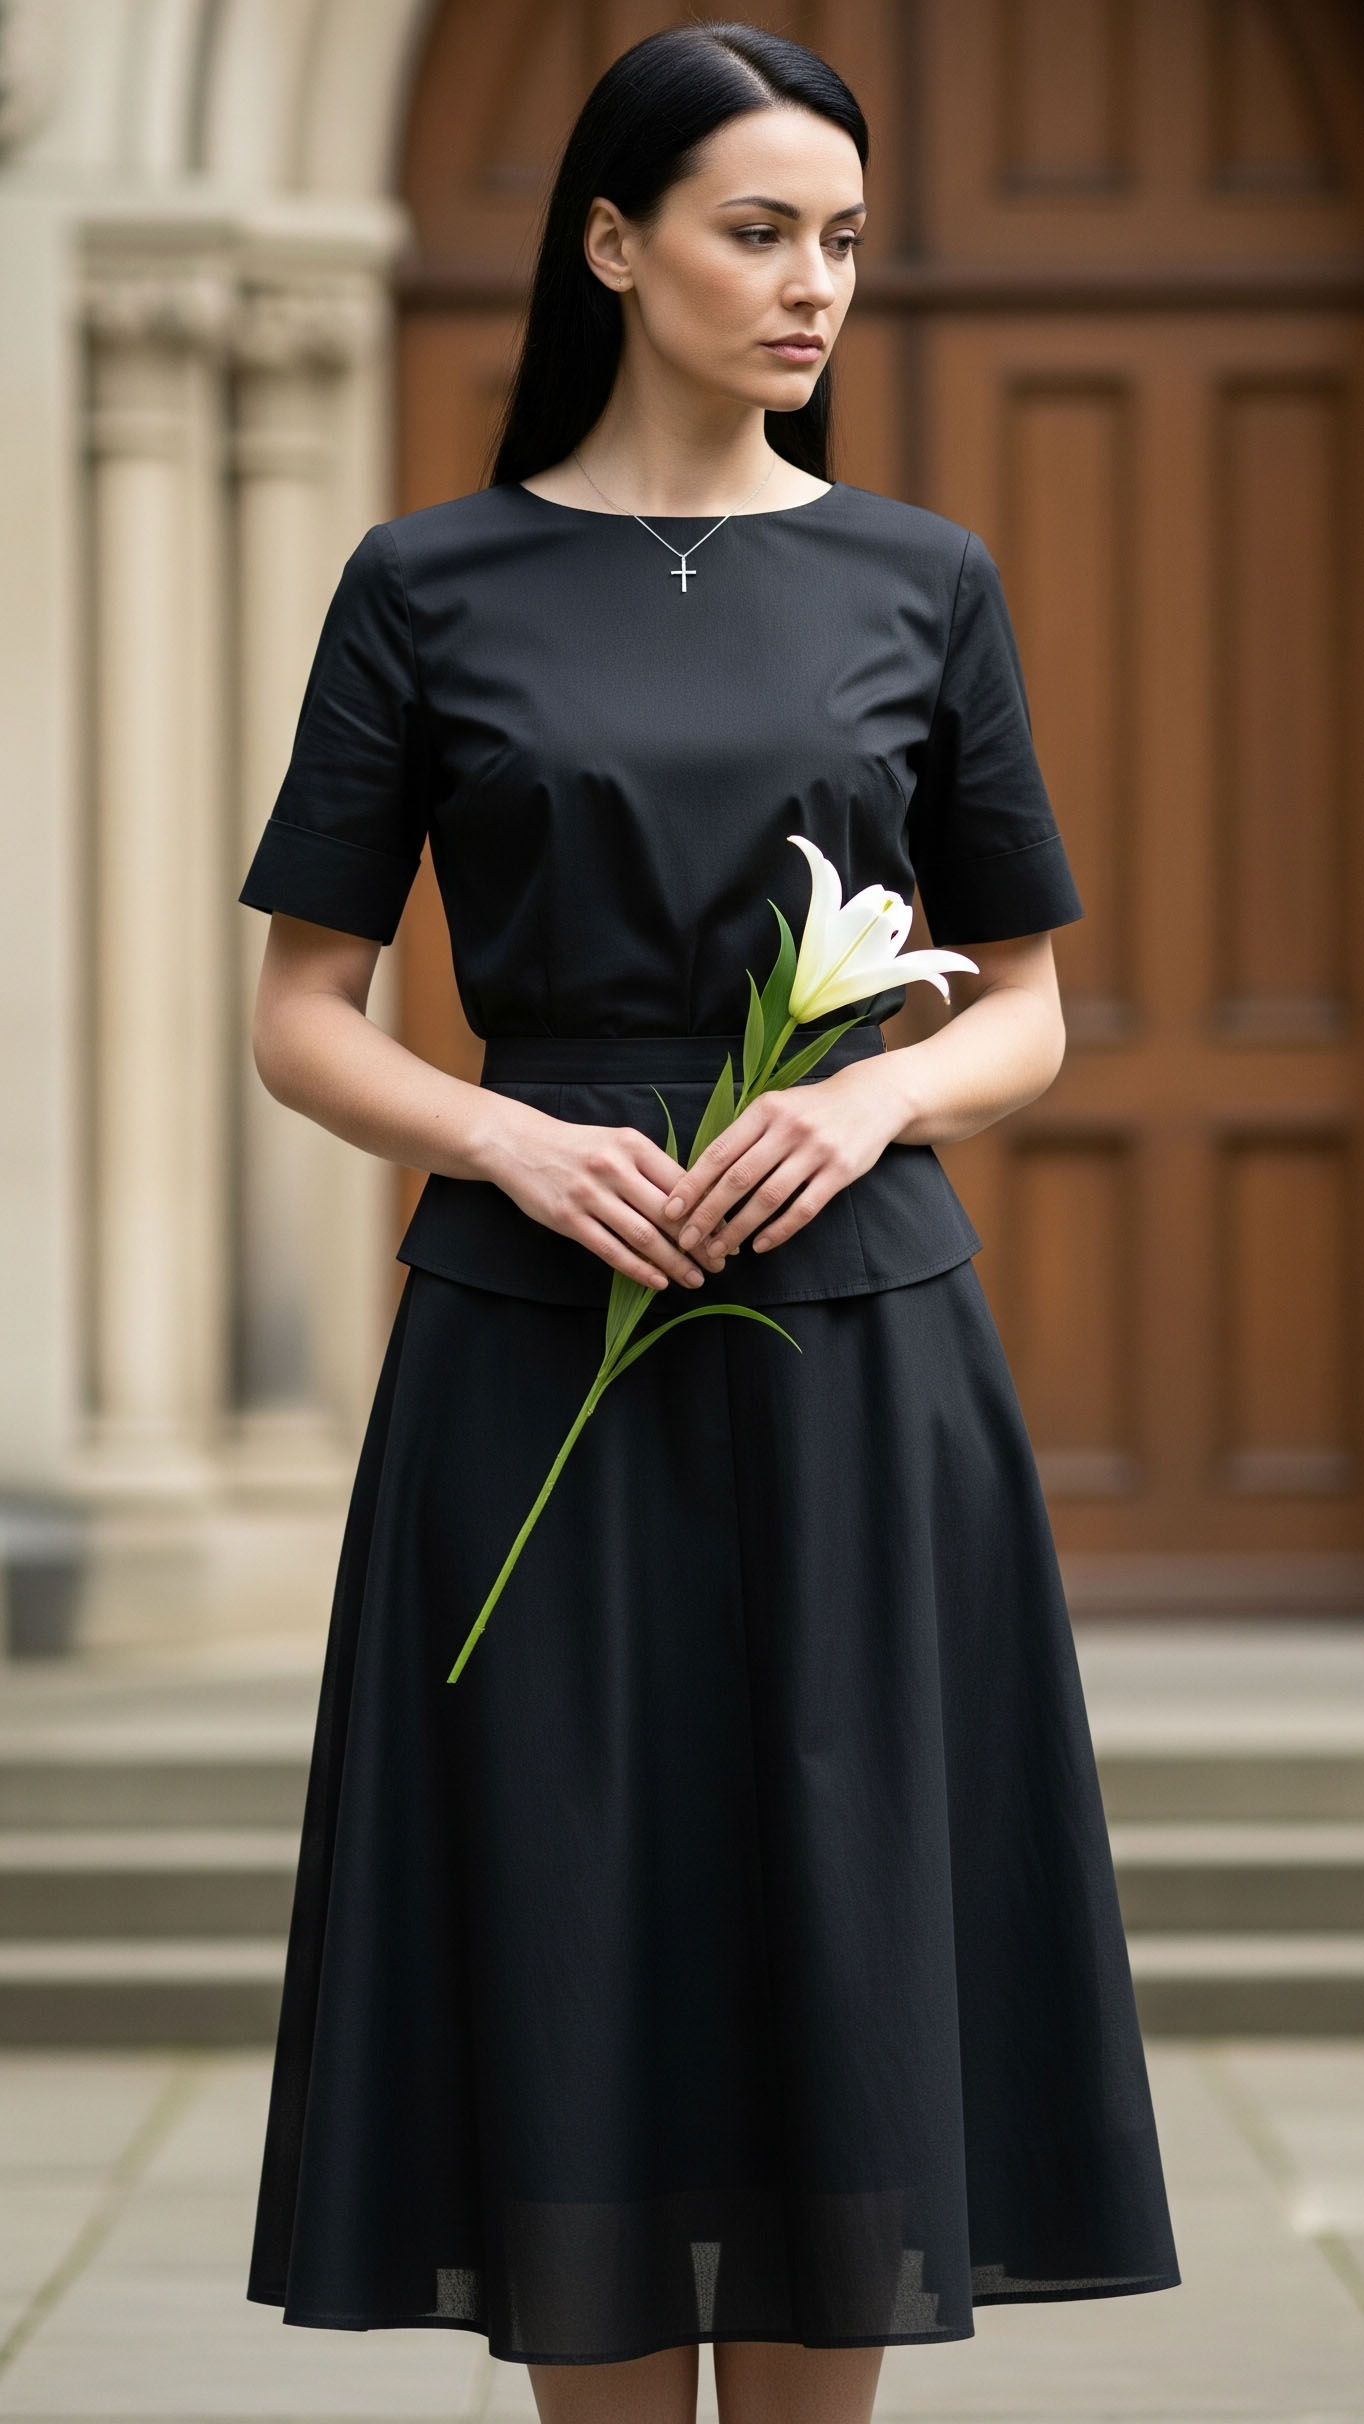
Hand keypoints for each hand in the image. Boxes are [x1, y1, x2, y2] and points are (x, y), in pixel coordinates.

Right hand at [479, 1099, 734, 1290]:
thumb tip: (694, 1203)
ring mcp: (590, 1195)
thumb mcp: (618, 1143)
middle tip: (720, 1263)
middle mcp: (614, 1168)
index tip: (727, 1233)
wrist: (519, 1145)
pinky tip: (658, 1282)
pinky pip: (612, 1251)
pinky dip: (639, 1270)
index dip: (710, 1212)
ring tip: (695, 1278)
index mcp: (633, 1145)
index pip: (683, 1183)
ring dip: (674, 1262)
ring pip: (644, 1236)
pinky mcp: (569, 1220)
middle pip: (669, 1213)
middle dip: (700, 1243)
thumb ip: (652, 1168)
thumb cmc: (577, 1146)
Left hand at [658, 1060, 906, 1259]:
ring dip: (739, 1228)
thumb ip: (744, 1135)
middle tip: (688, 1239)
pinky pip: (804, 1209)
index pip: (719, 1152)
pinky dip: (779, 1230)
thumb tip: (700, 1176)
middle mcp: (788, 1128)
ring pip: (769, 1198)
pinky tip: (760, 1245)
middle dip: (709, 1213)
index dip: (693, 1184)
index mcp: (765, 1110)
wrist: (872, 1098)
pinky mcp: (840, 1172)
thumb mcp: (776, 1106)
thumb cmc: (812, 1108)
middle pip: (739, 1178)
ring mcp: (816, 1151)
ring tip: (719, 1250)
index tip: (671, 1210)